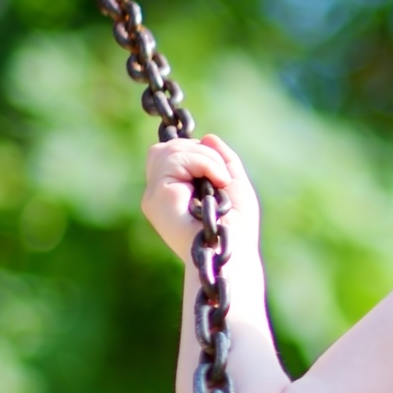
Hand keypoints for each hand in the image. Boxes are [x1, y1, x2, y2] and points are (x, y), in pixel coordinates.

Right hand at [141, 135, 260, 265]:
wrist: (232, 254)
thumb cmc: (237, 230)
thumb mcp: (234, 186)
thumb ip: (221, 161)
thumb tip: (207, 138)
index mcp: (170, 193)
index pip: (168, 155)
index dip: (195, 154)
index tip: (220, 175)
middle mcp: (157, 195)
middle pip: (164, 148)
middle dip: (199, 153)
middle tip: (222, 178)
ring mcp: (154, 196)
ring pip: (170, 150)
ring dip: (206, 159)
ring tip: (221, 183)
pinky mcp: (158, 197)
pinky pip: (177, 159)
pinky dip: (205, 163)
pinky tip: (218, 183)